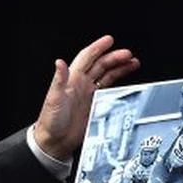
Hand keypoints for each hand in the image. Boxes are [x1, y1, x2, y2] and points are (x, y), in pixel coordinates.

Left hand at [33, 35, 139, 160]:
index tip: (109, 40)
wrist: (54, 142)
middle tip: (128, 54)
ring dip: (119, 69)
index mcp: (71, 80)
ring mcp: (88, 95)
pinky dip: (118, 84)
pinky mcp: (94, 106)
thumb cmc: (50, 121)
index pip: (87, 58)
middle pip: (101, 65)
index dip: (98, 48)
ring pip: (107, 76)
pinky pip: (109, 90)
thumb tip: (60, 63)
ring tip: (132, 63)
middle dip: (115, 58)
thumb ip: (59, 80)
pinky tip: (126, 82)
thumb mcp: (54, 99)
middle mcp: (80, 85)